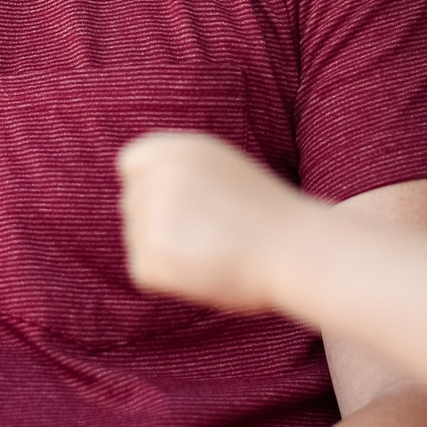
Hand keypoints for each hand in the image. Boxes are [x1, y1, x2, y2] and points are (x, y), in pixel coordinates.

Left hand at [117, 131, 312, 310]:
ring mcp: (151, 217)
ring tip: (215, 249)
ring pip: (137, 239)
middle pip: (133, 204)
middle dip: (160, 222)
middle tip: (209, 232)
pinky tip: (206, 269)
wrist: (296, 249)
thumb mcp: (221, 169)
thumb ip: (177, 171)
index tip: (187, 204)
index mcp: (175, 147)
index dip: (155, 188)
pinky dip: (169, 279)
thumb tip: (135, 192)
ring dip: (166, 251)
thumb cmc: (267, 214)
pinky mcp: (150, 257)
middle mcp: (157, 176)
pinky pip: (144, 271)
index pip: (131, 165)